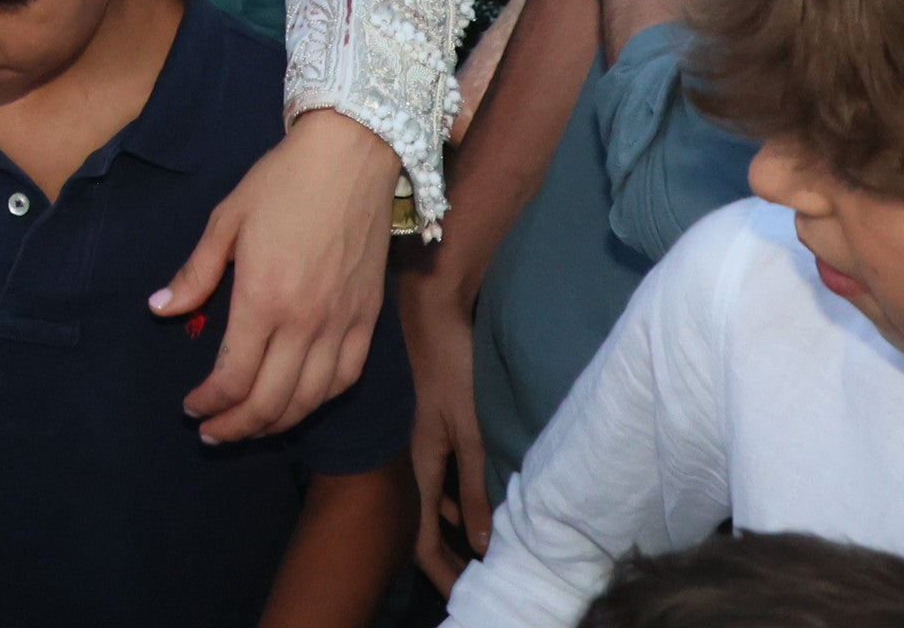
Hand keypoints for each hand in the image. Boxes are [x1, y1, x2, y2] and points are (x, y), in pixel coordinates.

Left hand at [157, 107, 405, 441]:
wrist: (351, 155)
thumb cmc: (282, 182)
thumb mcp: (227, 220)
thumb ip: (195, 273)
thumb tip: (160, 310)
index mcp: (263, 298)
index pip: (233, 376)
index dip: (209, 402)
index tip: (191, 406)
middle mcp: (305, 321)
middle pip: (270, 401)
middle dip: (235, 426)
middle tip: (211, 432)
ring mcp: (341, 323)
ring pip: (309, 399)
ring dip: (275, 423)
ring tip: (249, 427)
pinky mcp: (368, 318)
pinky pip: (345, 378)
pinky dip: (319, 401)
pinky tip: (299, 403)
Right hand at [397, 265, 489, 585]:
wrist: (430, 308)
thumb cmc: (450, 367)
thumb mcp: (469, 431)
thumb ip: (474, 487)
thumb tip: (483, 545)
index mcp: (419, 467)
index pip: (423, 541)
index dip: (444, 575)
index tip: (470, 595)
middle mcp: (414, 460)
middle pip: (425, 525)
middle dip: (450, 556)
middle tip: (482, 576)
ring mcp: (422, 443)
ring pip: (434, 499)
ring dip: (457, 525)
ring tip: (488, 546)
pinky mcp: (434, 425)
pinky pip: (442, 475)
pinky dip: (459, 495)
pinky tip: (484, 494)